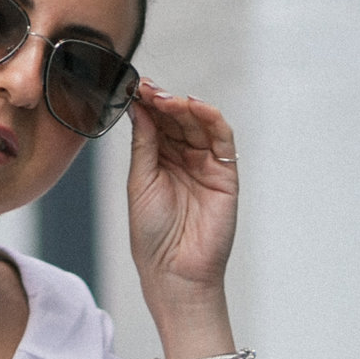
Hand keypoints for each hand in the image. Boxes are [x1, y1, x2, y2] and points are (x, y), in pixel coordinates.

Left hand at [126, 85, 238, 304]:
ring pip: (198, 123)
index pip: (156, 122)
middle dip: (162, 100)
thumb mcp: (140, 181)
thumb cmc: (152, 235)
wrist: (174, 271)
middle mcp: (183, 159)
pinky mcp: (225, 174)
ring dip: (183, 106)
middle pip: (177, 118)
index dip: (147, 103)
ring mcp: (205, 165)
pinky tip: (193, 106)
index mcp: (159, 161)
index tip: (134, 87)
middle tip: (147, 88)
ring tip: (165, 98)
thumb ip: (144, 143)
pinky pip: (222, 139)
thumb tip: (139, 107)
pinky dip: (210, 118)